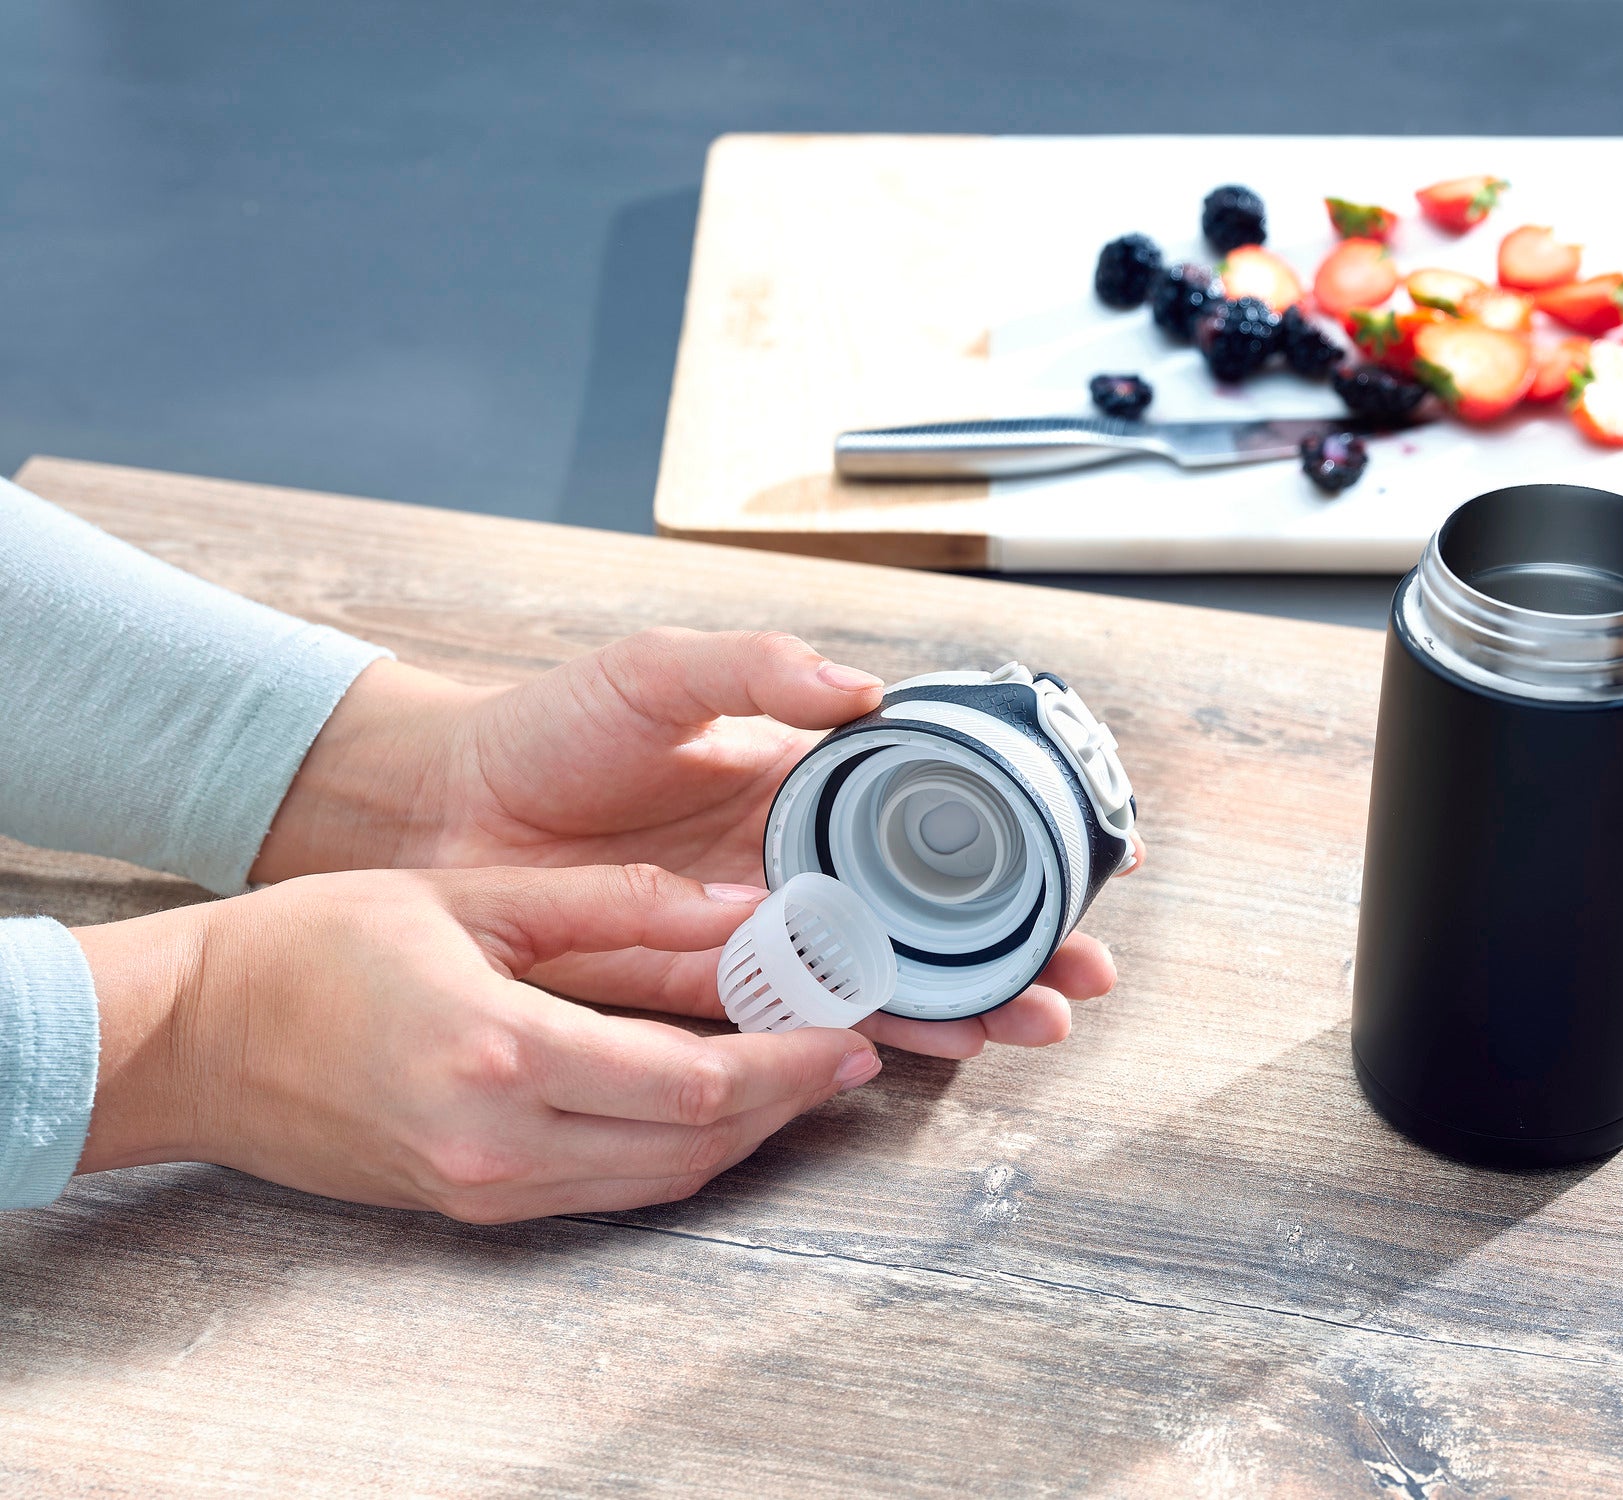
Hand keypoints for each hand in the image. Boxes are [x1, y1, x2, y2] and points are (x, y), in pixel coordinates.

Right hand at [72, 865, 879, 1220]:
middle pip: (693, 1145)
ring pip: (658, 1180)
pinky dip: (674, 1152)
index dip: (789, 1063)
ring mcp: (482, 1188)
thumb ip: (614, 905)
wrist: (191, 1039)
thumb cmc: (313, 948)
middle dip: (788, 1102)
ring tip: (798, 1075)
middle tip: (849, 1052)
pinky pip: (607, 1190)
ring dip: (742, 1134)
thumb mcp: (473, 898)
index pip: (691, 1083)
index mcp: (501, 1054)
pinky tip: (708, 1103)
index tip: (850, 1030)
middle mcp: (498, 1144)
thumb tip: (736, 905)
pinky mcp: (469, 1204)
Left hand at [254, 630, 1137, 1056]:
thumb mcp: (654, 674)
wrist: (438, 815)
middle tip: (1080, 971)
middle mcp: (794, 869)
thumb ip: (755, 671)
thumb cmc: (544, 732)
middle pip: (928, 916)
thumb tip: (864, 688)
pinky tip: (931, 1044)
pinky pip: (799, 1021)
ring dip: (963, 1001)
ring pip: (883, 977)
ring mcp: (755, 936)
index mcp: (799, 788)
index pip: (928, 818)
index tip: (1082, 855)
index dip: (1005, 839)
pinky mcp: (704, 994)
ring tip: (1033, 1019)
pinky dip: (869, 1035)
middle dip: (1011, 944)